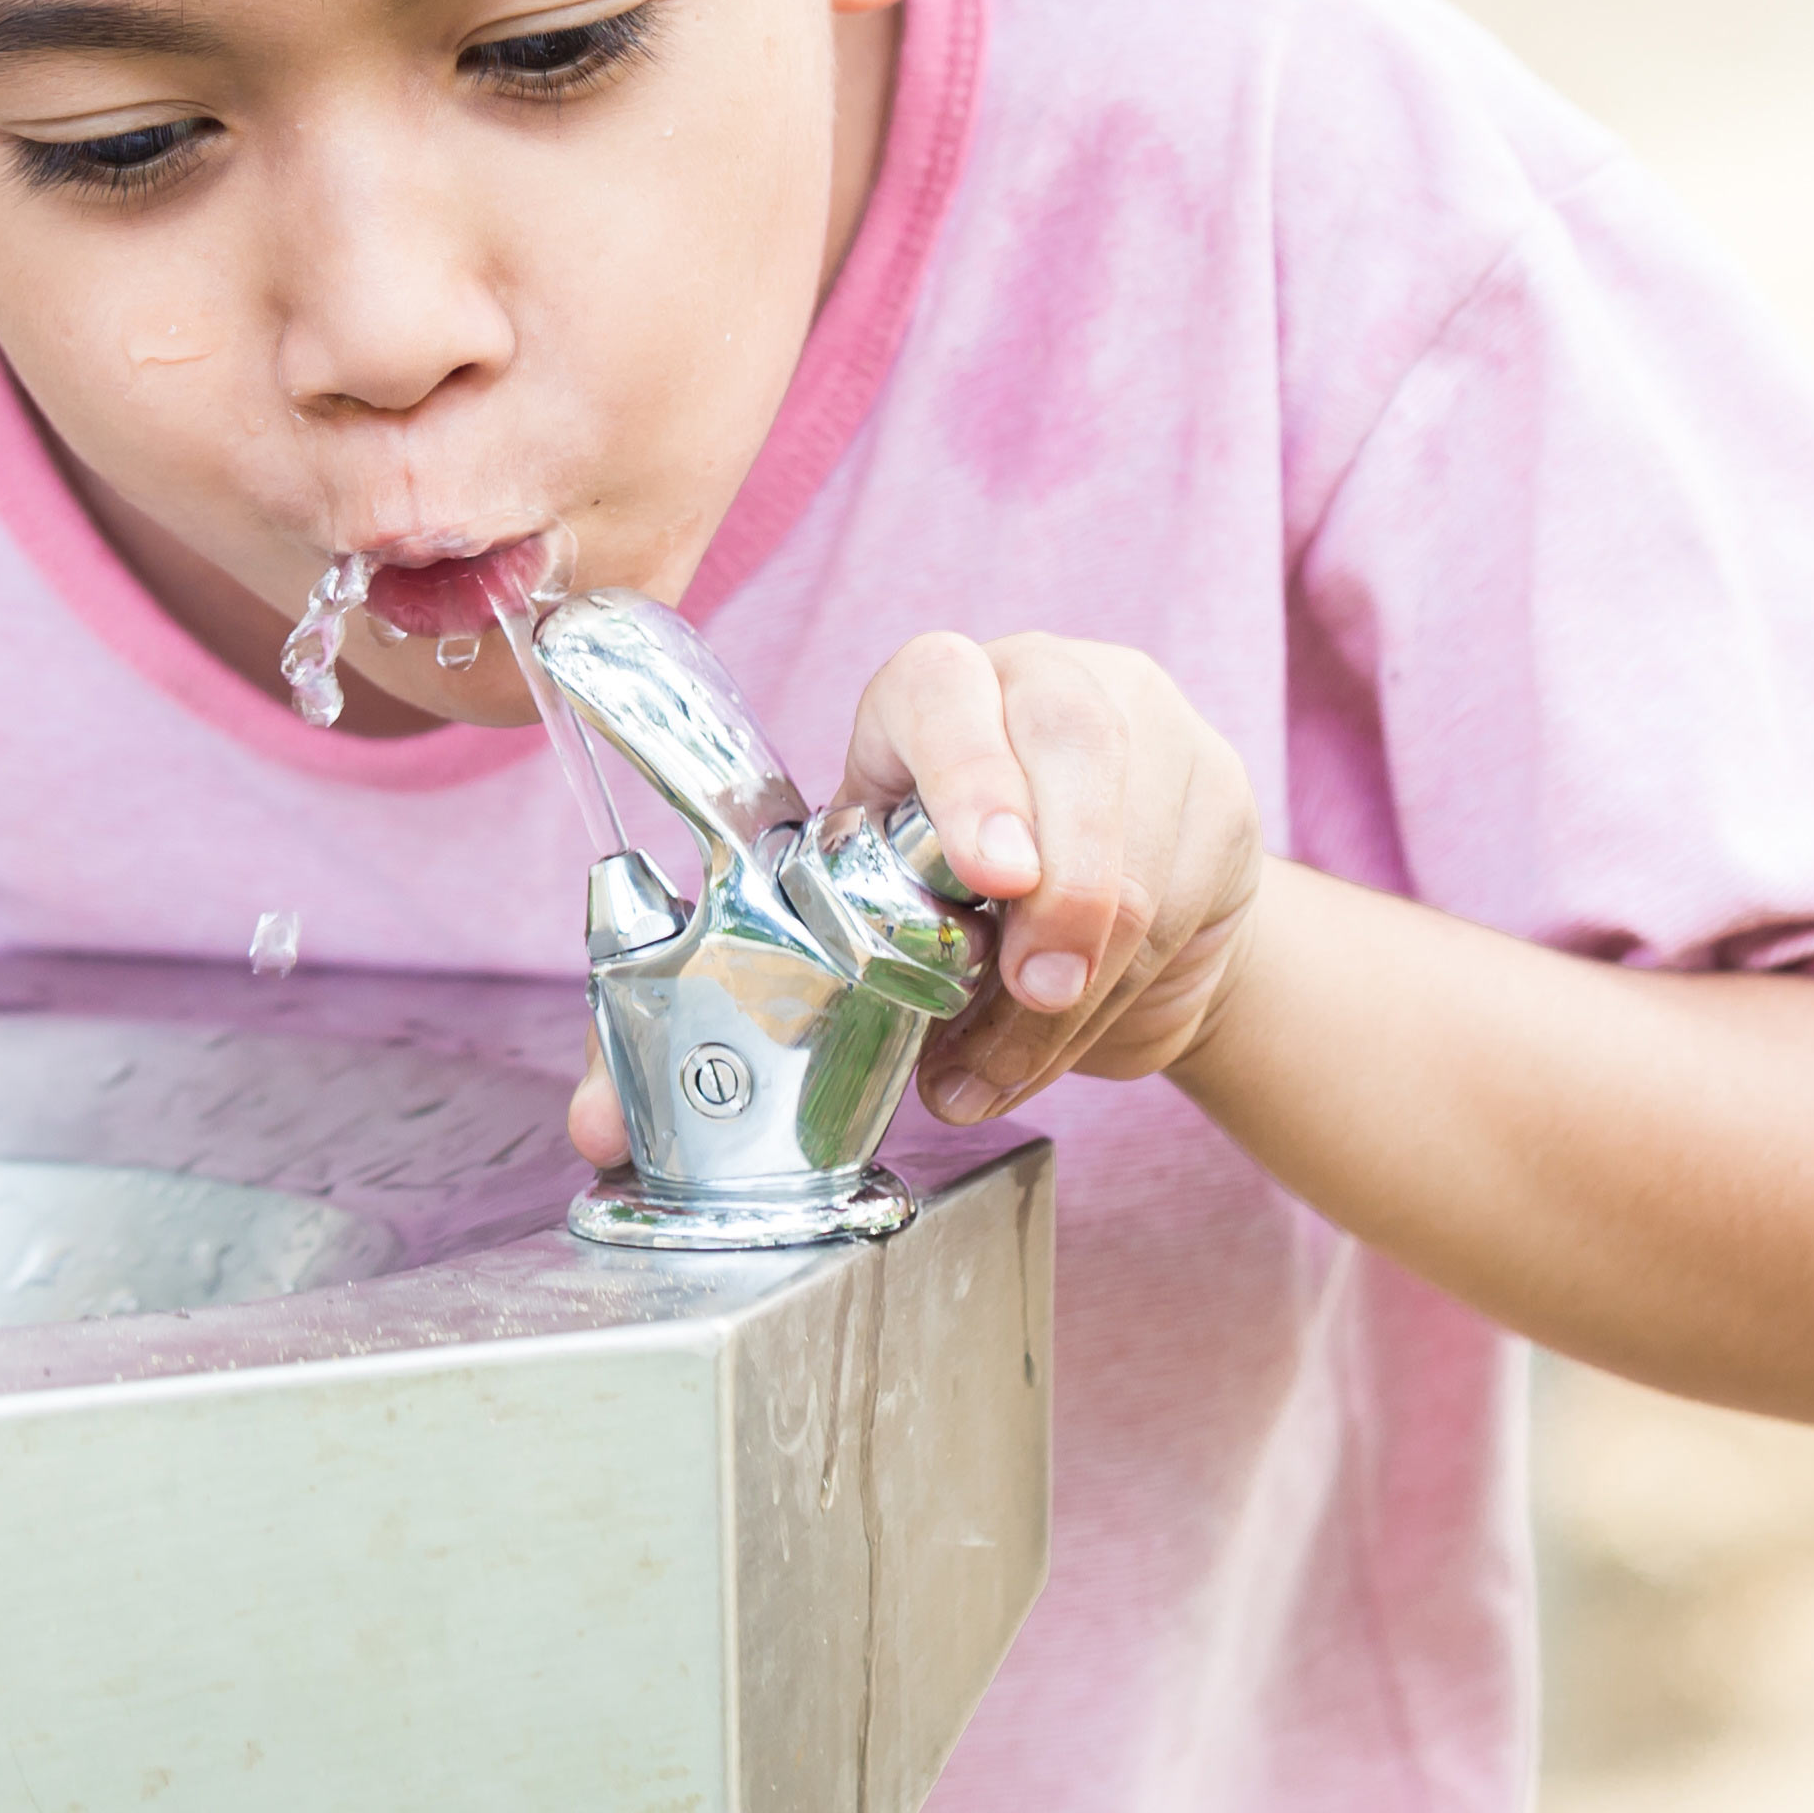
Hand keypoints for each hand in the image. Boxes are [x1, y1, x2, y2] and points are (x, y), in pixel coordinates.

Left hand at [555, 631, 1268, 1167]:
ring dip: (1082, 971)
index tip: (986, 873)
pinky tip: (1081, 1022)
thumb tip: (597, 1126)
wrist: (1105, 942)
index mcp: (925, 697)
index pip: (939, 687)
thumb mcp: (844, 938)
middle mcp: (1040, 686)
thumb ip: (731, 1020)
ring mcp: (1144, 733)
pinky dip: (1129, 991)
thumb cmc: (939, 924)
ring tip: (1026, 1035)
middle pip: (1070, 739)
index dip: (962, 770)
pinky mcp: (1216, 798)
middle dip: (1060, 882)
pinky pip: (1191, 898)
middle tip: (1032, 984)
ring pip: (1137, 845)